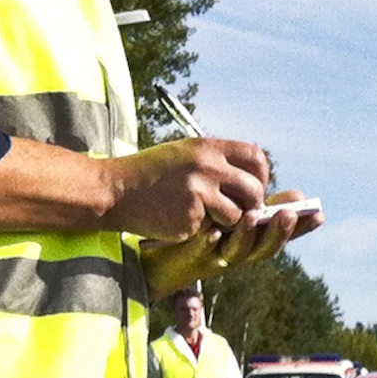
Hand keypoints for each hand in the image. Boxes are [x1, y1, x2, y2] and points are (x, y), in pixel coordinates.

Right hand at [104, 137, 271, 240]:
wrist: (116, 191)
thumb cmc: (153, 175)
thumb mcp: (185, 154)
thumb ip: (218, 161)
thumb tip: (253, 178)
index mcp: (207, 148)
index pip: (256, 157)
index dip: (260, 174)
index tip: (252, 186)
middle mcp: (207, 167)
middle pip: (254, 189)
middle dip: (250, 204)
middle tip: (236, 209)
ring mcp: (199, 192)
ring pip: (238, 215)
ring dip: (226, 220)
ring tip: (203, 213)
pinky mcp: (192, 217)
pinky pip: (214, 229)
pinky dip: (204, 229)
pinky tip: (183, 219)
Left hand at [140, 187, 322, 300]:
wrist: (152, 258)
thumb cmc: (193, 235)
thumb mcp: (227, 218)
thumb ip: (253, 205)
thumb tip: (288, 189)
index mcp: (248, 241)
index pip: (280, 234)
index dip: (301, 228)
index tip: (319, 214)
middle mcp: (236, 253)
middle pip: (265, 247)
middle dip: (280, 231)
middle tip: (292, 214)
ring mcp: (213, 257)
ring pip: (237, 252)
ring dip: (247, 235)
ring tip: (251, 217)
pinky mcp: (188, 259)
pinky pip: (200, 252)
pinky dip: (208, 243)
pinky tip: (212, 231)